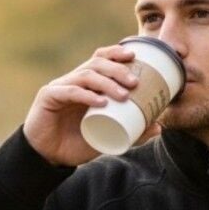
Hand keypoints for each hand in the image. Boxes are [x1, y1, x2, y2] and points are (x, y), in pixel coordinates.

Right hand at [22, 43, 160, 166]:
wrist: (49, 157)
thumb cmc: (77, 142)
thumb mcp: (109, 137)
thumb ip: (132, 132)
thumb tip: (159, 126)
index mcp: (87, 83)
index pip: (101, 58)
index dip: (116, 53)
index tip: (135, 56)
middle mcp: (74, 80)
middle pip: (96, 63)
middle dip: (117, 69)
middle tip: (134, 82)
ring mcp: (61, 87)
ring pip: (85, 75)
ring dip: (106, 83)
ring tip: (123, 95)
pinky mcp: (49, 97)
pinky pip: (69, 92)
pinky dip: (86, 95)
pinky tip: (100, 102)